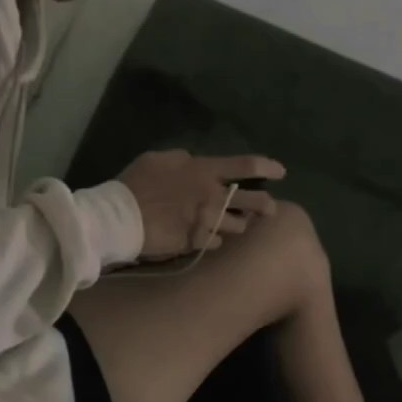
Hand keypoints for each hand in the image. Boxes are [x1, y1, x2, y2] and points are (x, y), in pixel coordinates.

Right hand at [118, 149, 285, 261]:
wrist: (121, 217)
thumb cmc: (136, 183)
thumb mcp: (159, 159)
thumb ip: (182, 160)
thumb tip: (193, 161)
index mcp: (204, 170)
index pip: (246, 165)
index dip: (268, 167)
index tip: (280, 172)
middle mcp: (213, 196)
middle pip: (254, 201)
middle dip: (266, 205)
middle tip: (268, 210)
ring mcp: (207, 221)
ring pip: (238, 226)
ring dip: (238, 225)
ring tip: (234, 226)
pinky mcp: (197, 242)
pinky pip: (217, 242)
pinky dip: (215, 240)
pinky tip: (209, 239)